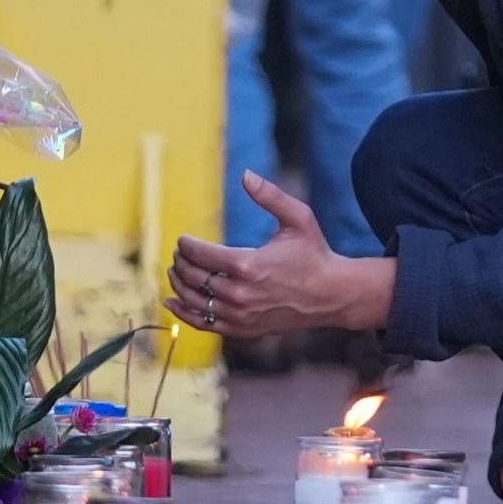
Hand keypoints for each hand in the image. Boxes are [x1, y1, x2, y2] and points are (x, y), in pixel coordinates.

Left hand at [163, 172, 394, 336]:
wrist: (331, 295)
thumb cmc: (314, 254)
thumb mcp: (298, 218)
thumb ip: (270, 196)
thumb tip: (246, 174)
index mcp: (248, 264)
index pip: (200, 254)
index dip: (186, 245)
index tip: (184, 240)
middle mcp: (240, 293)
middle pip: (193, 276)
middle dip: (181, 262)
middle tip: (179, 254)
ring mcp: (240, 314)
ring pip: (194, 300)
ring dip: (178, 284)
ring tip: (175, 271)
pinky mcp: (242, 329)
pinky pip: (203, 323)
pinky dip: (183, 313)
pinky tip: (171, 301)